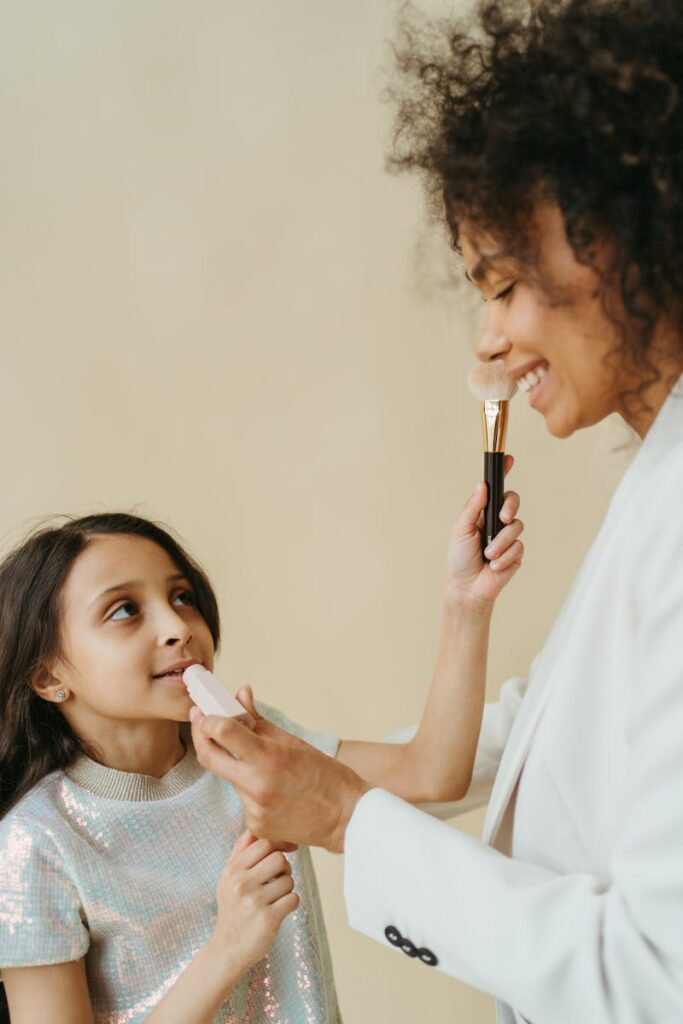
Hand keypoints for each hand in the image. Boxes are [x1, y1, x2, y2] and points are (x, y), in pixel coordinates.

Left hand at [190, 706, 370, 852]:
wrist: (346, 817)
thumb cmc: (326, 776)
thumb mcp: (293, 742)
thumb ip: (259, 721)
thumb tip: (240, 695)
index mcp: (268, 759)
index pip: (222, 732)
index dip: (209, 720)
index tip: (207, 713)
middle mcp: (256, 786)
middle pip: (209, 757)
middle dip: (201, 736)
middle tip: (201, 721)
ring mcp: (254, 809)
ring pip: (230, 778)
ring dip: (236, 765)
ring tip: (260, 762)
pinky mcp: (255, 826)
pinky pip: (243, 799)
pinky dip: (250, 788)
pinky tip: (272, 789)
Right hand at [211, 829, 298, 975]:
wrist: (226, 949)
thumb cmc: (231, 909)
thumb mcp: (228, 879)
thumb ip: (240, 852)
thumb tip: (254, 827)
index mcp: (232, 870)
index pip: (264, 843)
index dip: (275, 849)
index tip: (276, 860)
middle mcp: (241, 883)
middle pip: (279, 858)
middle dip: (283, 868)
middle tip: (277, 880)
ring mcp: (255, 901)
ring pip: (289, 879)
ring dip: (287, 889)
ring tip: (274, 898)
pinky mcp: (268, 919)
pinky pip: (293, 899)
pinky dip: (291, 904)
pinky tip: (279, 910)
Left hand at [446, 454, 523, 610]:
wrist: (467, 587)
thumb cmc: (459, 558)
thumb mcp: (461, 530)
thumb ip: (472, 508)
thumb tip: (482, 485)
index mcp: (482, 512)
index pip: (495, 489)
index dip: (503, 472)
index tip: (508, 458)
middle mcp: (497, 521)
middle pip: (512, 500)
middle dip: (510, 506)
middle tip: (502, 518)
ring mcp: (508, 536)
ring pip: (516, 526)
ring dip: (501, 542)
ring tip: (488, 554)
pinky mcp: (516, 552)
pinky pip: (518, 546)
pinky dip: (504, 556)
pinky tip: (494, 565)